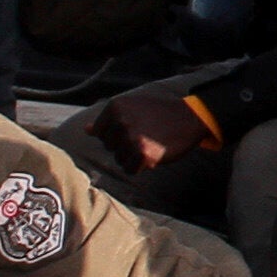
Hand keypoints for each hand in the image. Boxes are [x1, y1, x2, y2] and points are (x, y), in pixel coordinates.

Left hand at [89, 88, 212, 174]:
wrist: (190, 117)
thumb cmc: (159, 113)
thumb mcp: (131, 108)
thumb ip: (109, 119)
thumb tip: (87, 130)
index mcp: (115, 107)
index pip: (100, 134)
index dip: (117, 135)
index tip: (135, 128)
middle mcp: (120, 121)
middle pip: (109, 147)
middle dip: (125, 146)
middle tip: (146, 135)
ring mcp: (131, 138)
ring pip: (119, 160)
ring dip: (133, 157)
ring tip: (150, 143)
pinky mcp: (143, 154)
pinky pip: (130, 169)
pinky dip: (140, 167)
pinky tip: (153, 154)